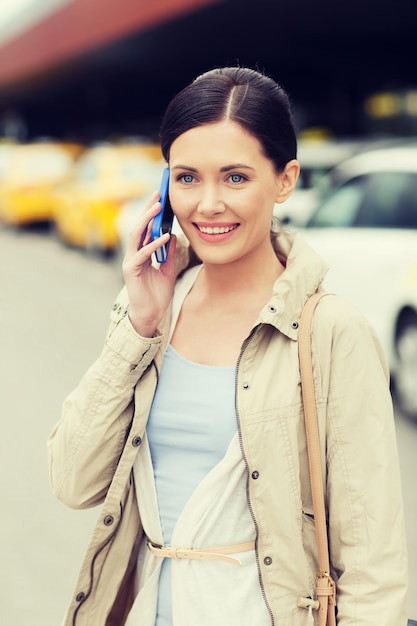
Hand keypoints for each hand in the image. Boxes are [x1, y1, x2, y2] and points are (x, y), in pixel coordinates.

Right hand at [122, 191, 176, 336]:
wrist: (150, 315)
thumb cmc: (157, 294)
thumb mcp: (167, 269)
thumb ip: (167, 253)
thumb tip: (172, 236)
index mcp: (141, 253)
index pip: (146, 229)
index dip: (152, 214)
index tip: (161, 199)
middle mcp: (134, 255)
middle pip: (139, 227)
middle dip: (148, 210)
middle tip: (157, 195)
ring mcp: (131, 262)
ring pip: (137, 236)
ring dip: (147, 221)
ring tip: (157, 208)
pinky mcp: (131, 271)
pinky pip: (143, 254)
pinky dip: (153, 244)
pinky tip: (164, 236)